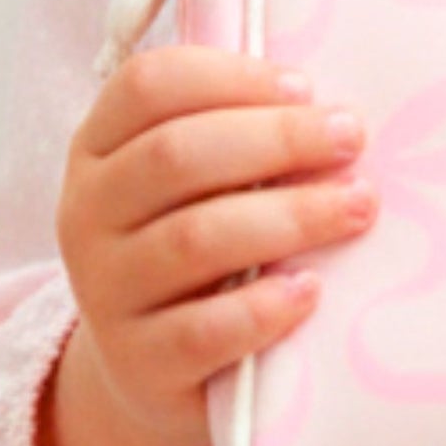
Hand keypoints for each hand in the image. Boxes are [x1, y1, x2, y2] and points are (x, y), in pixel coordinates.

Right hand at [54, 46, 378, 445]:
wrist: (154, 369)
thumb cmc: (203, 242)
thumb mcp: (201, 183)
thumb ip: (243, 133)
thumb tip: (334, 106)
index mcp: (99, 149)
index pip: (147, 85)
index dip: (231, 76)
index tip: (308, 86)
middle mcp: (86, 214)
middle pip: (175, 155)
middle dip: (278, 139)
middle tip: (352, 138)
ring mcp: (106, 291)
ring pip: (194, 239)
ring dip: (291, 215)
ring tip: (358, 206)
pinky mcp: (140, 363)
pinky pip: (201, 330)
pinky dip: (263, 307)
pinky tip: (311, 289)